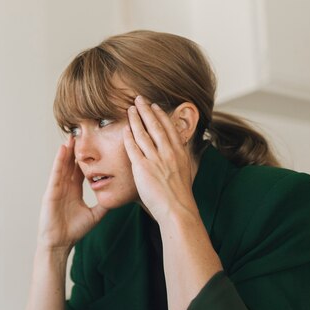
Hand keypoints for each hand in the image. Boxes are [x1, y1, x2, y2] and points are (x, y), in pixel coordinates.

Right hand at [37, 136, 107, 253]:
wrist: (60, 243)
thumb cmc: (74, 230)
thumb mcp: (95, 214)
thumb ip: (104, 204)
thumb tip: (119, 196)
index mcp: (74, 190)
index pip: (81, 170)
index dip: (86, 158)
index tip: (94, 146)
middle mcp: (65, 186)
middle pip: (72, 163)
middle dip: (76, 149)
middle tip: (82, 134)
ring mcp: (57, 187)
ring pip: (63, 164)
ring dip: (68, 150)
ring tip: (73, 135)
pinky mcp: (51, 191)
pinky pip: (56, 173)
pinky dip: (59, 160)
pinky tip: (63, 149)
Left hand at [122, 96, 197, 221]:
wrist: (177, 210)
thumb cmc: (179, 196)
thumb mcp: (185, 172)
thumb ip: (178, 160)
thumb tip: (178, 154)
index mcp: (179, 153)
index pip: (169, 128)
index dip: (160, 115)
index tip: (154, 106)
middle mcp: (168, 153)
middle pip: (155, 126)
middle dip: (146, 110)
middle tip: (139, 98)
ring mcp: (156, 160)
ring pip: (143, 134)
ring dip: (135, 119)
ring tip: (130, 109)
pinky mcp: (143, 168)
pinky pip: (134, 148)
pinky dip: (129, 137)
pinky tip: (124, 129)